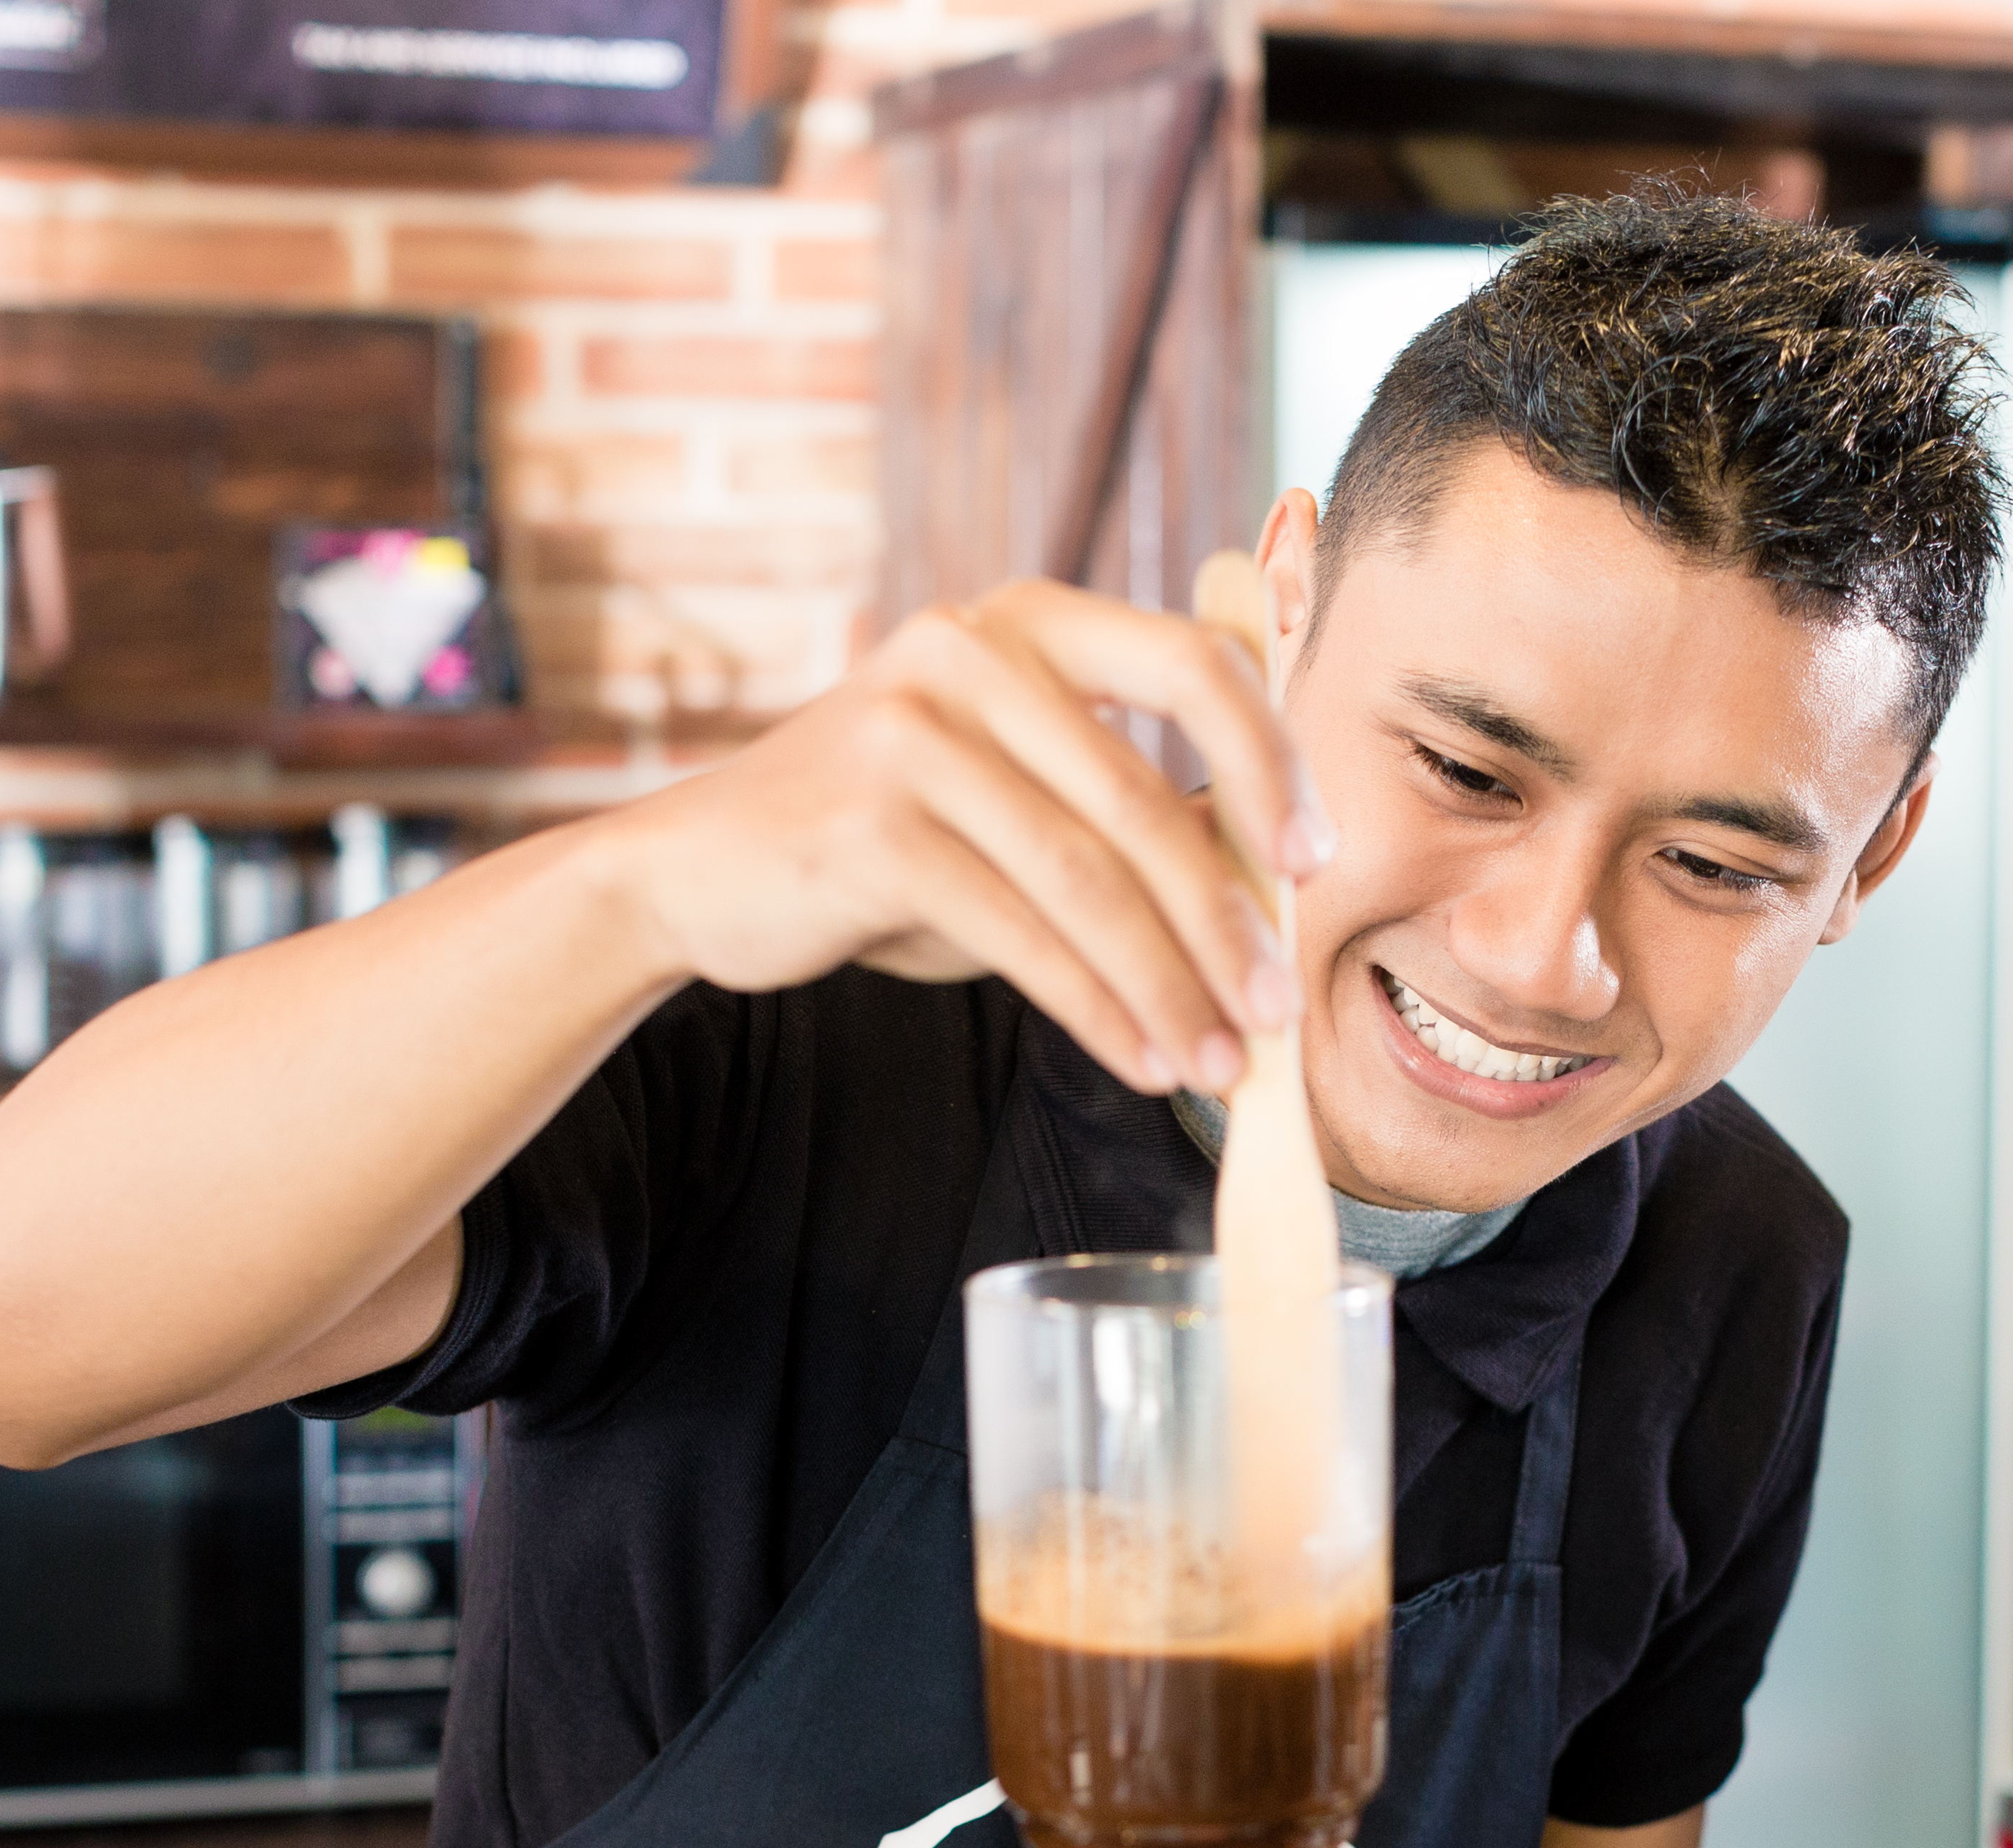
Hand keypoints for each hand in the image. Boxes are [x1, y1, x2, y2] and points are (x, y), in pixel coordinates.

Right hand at [590, 578, 1334, 1095]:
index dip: (1271, 762)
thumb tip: (1275, 880)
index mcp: (1027, 621)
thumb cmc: (886, 842)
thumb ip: (1127, 810)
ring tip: (1220, 1061)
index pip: (1193, 662)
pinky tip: (1141, 1058)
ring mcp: (911, 731)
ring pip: (1085, 879)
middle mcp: (969, 652)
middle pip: (1141, 798)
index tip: (1314, 862)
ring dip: (1168, 983)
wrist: (698, 875)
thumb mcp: (1014, 799)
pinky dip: (1096, 1007)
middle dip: (1224, 920)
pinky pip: (1019, 932)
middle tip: (1276, 1008)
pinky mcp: (870, 826)